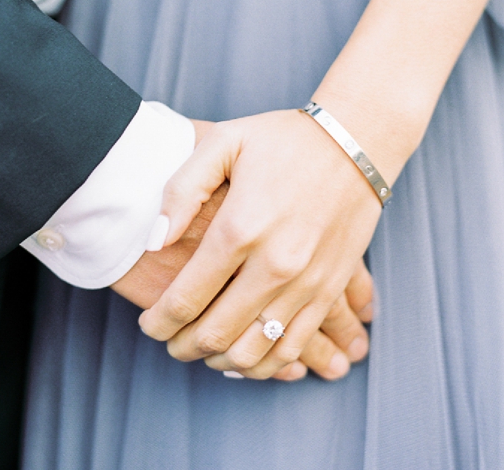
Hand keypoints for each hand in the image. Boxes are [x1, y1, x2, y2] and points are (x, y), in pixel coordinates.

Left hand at [138, 110, 382, 379]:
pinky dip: (265, 363)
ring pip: (256, 351)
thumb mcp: (221, 144)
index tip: (146, 324)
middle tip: (167, 341)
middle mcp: (274, 265)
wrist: (357, 141)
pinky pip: (295, 346)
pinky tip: (244, 354)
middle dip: (182, 346)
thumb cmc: (281, 139)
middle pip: (217, 333)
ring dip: (221, 361)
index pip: (187, 298)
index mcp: (239, 229)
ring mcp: (307, 283)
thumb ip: (181, 191)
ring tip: (201, 350)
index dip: (159, 321)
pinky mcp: (330, 291)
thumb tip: (155, 241)